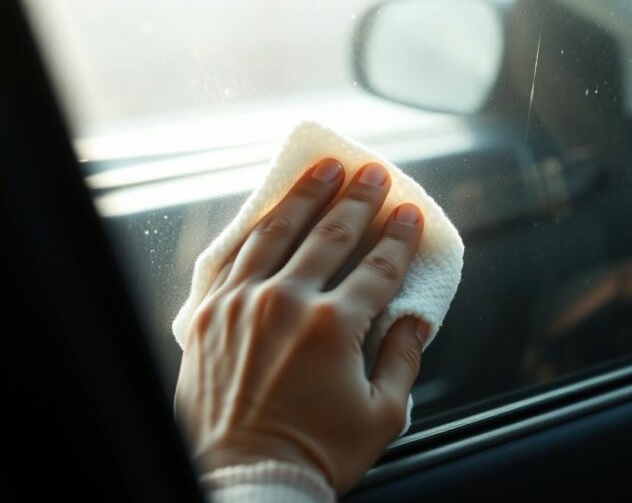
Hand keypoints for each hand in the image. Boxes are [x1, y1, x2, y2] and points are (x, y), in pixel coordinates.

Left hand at [173, 158, 429, 494]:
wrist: (244, 481)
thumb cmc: (316, 453)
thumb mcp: (382, 415)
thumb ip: (403, 359)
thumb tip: (417, 320)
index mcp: (333, 327)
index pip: (378, 265)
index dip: (399, 236)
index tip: (411, 212)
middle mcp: (285, 303)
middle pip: (330, 235)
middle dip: (358, 199)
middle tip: (374, 172)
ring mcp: (240, 304)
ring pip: (277, 232)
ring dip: (305, 195)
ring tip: (324, 168)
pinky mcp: (207, 314)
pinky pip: (231, 255)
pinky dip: (253, 227)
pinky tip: (268, 209)